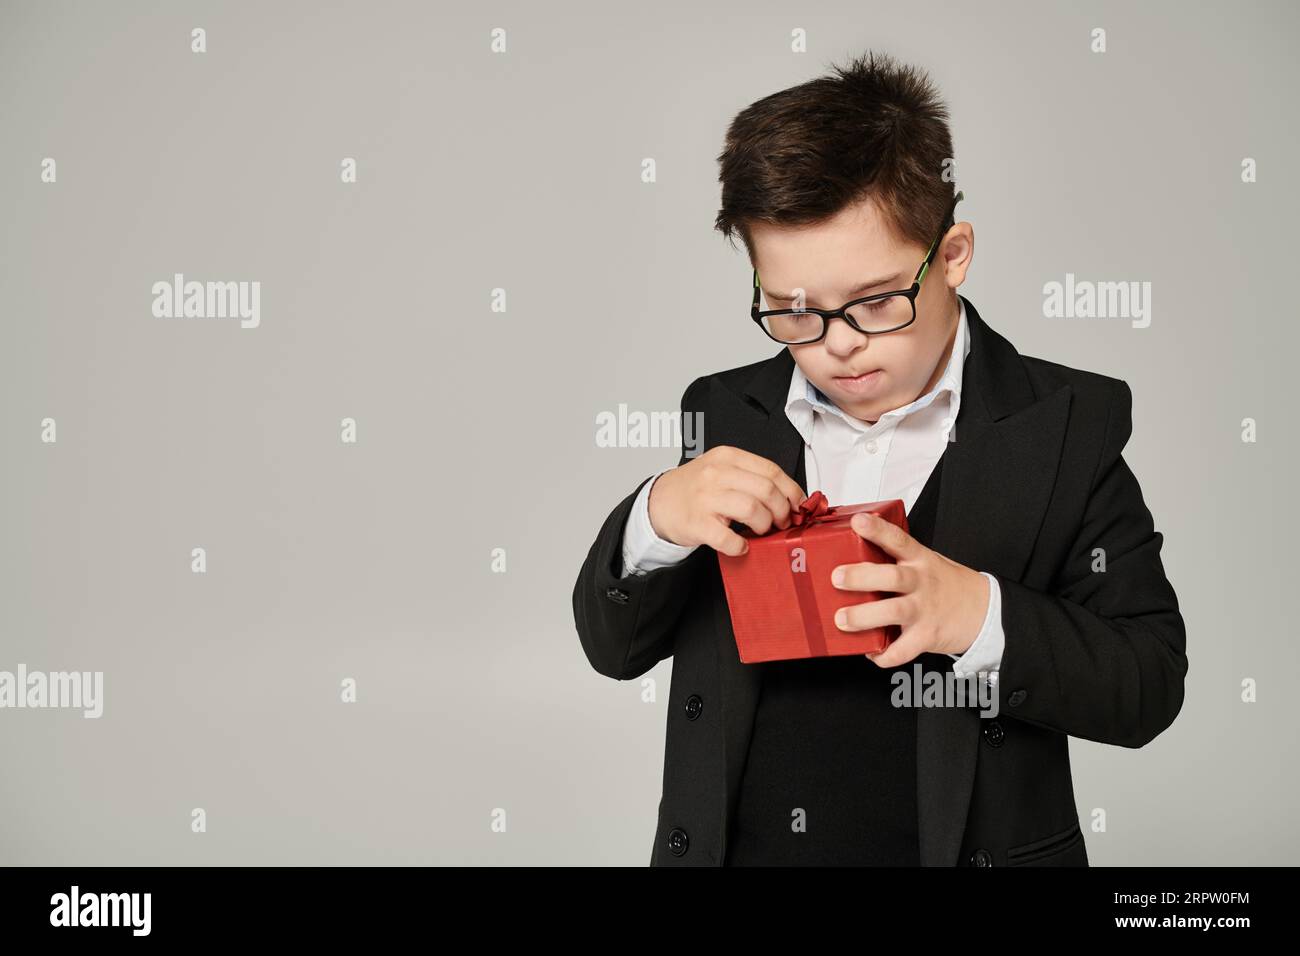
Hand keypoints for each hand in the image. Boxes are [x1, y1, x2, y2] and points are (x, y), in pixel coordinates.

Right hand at [648, 446, 806, 556]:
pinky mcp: (697, 524)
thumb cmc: (695, 488)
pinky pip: (729, 538)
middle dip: (781, 510)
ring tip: (762, 531)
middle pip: (766, 490)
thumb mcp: (721, 469)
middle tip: (782, 521)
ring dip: (764, 525)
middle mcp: (716, 474)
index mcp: (727, 458)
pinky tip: (742, 546)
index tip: (798, 504)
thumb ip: (751, 476)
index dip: (791, 490)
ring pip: (752, 510)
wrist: (658, 502)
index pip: (771, 470)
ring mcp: (705, 498)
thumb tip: (789, 496)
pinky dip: (741, 546)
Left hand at [831, 511, 988, 667]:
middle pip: (892, 577)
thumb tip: (850, 556)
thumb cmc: (946, 585)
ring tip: (842, 619)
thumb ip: (896, 560)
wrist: (983, 610)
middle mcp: (921, 582)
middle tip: (837, 578)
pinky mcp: (927, 636)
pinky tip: (870, 652)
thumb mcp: (926, 562)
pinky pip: (903, 649)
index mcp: (920, 559)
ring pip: (893, 611)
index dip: (877, 529)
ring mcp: (924, 610)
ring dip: (864, 616)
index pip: (897, 539)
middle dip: (861, 577)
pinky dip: (884, 654)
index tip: (858, 522)